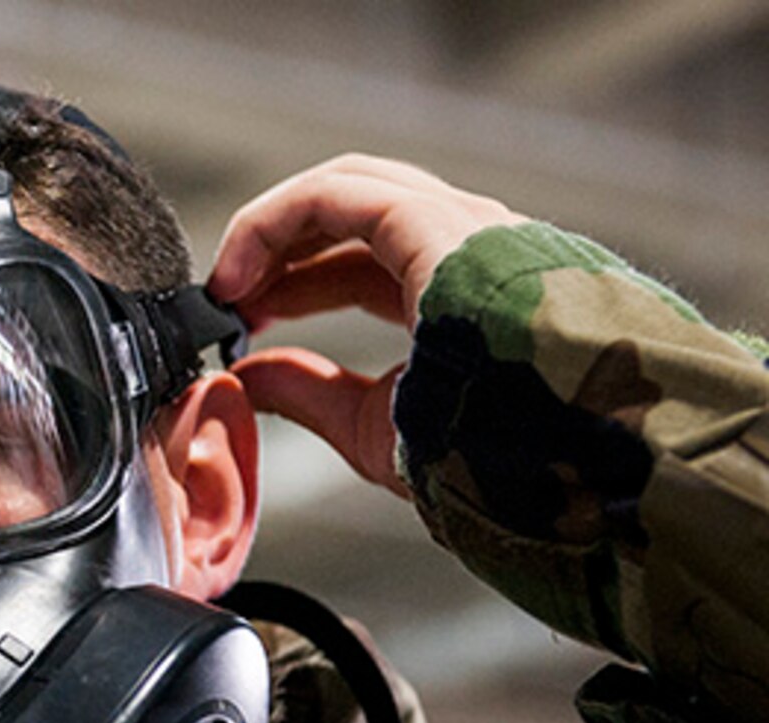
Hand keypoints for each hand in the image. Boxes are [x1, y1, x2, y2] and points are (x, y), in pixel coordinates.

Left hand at [208, 155, 524, 496]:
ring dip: (274, 230)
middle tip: (226, 300)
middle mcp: (471, 247)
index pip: (364, 260)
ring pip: (349, 189)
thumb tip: (250, 376)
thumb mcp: (378, 430)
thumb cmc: (492, 463)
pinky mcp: (441, 223)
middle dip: (280, 251)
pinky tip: (240, 270)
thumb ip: (312, 395)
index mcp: (464, 294)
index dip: (295, 285)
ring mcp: (463, 227)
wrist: (566, 462)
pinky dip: (277, 221)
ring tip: (227, 284)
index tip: (242, 324)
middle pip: (354, 214)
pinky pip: (341, 195)